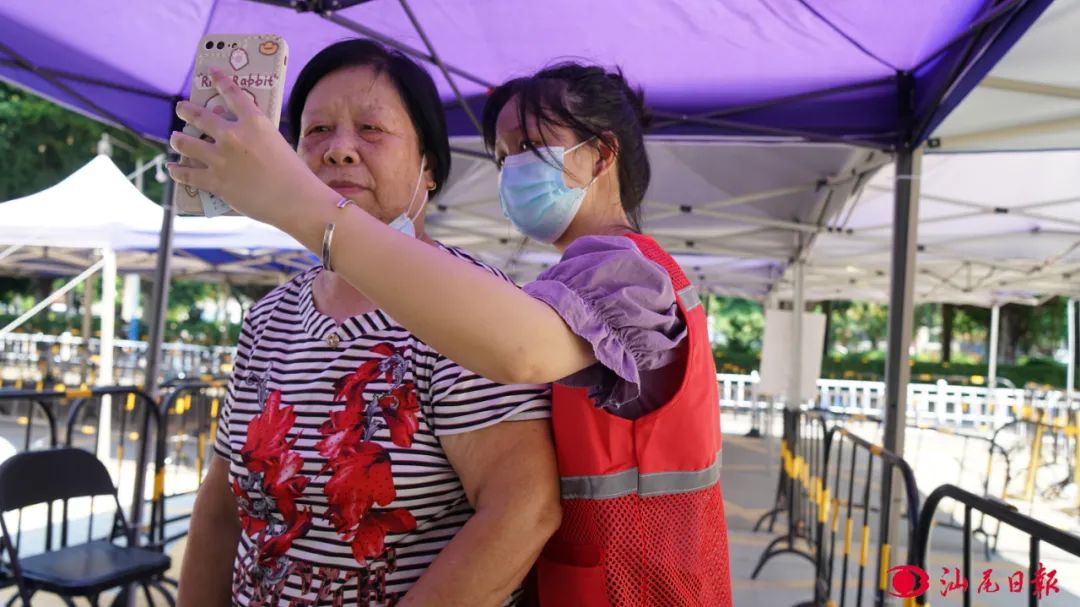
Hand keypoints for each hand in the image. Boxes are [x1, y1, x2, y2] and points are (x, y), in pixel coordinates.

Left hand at [167, 68, 328, 227]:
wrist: (295, 200)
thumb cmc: (294, 174)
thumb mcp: (278, 143)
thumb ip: (257, 136)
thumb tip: (244, 139)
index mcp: (254, 122)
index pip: (232, 93)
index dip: (219, 80)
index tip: (211, 71)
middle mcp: (232, 136)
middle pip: (199, 116)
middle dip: (186, 110)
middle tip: (181, 108)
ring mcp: (220, 158)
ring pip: (185, 142)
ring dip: (177, 139)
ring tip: (175, 138)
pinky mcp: (214, 181)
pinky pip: (187, 174)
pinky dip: (177, 171)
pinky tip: (172, 168)